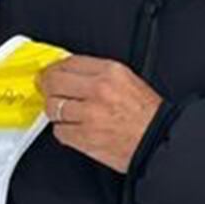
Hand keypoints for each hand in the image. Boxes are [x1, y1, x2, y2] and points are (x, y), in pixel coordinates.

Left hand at [37, 56, 162, 173]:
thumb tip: (69, 71)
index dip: (54, 68)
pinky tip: (74, 129)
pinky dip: (64, 131)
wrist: (158, 141)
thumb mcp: (127, 80)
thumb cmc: (147, 114)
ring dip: (56, 111)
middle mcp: (99, 90)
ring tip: (66, 113)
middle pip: (54, 82)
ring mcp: (90, 114)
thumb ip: (97, 73)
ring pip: (53, 107)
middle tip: (47, 90)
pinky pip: (59, 131)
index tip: (50, 73)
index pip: (69, 62)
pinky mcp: (84, 136)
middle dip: (46, 86)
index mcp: (111, 72)